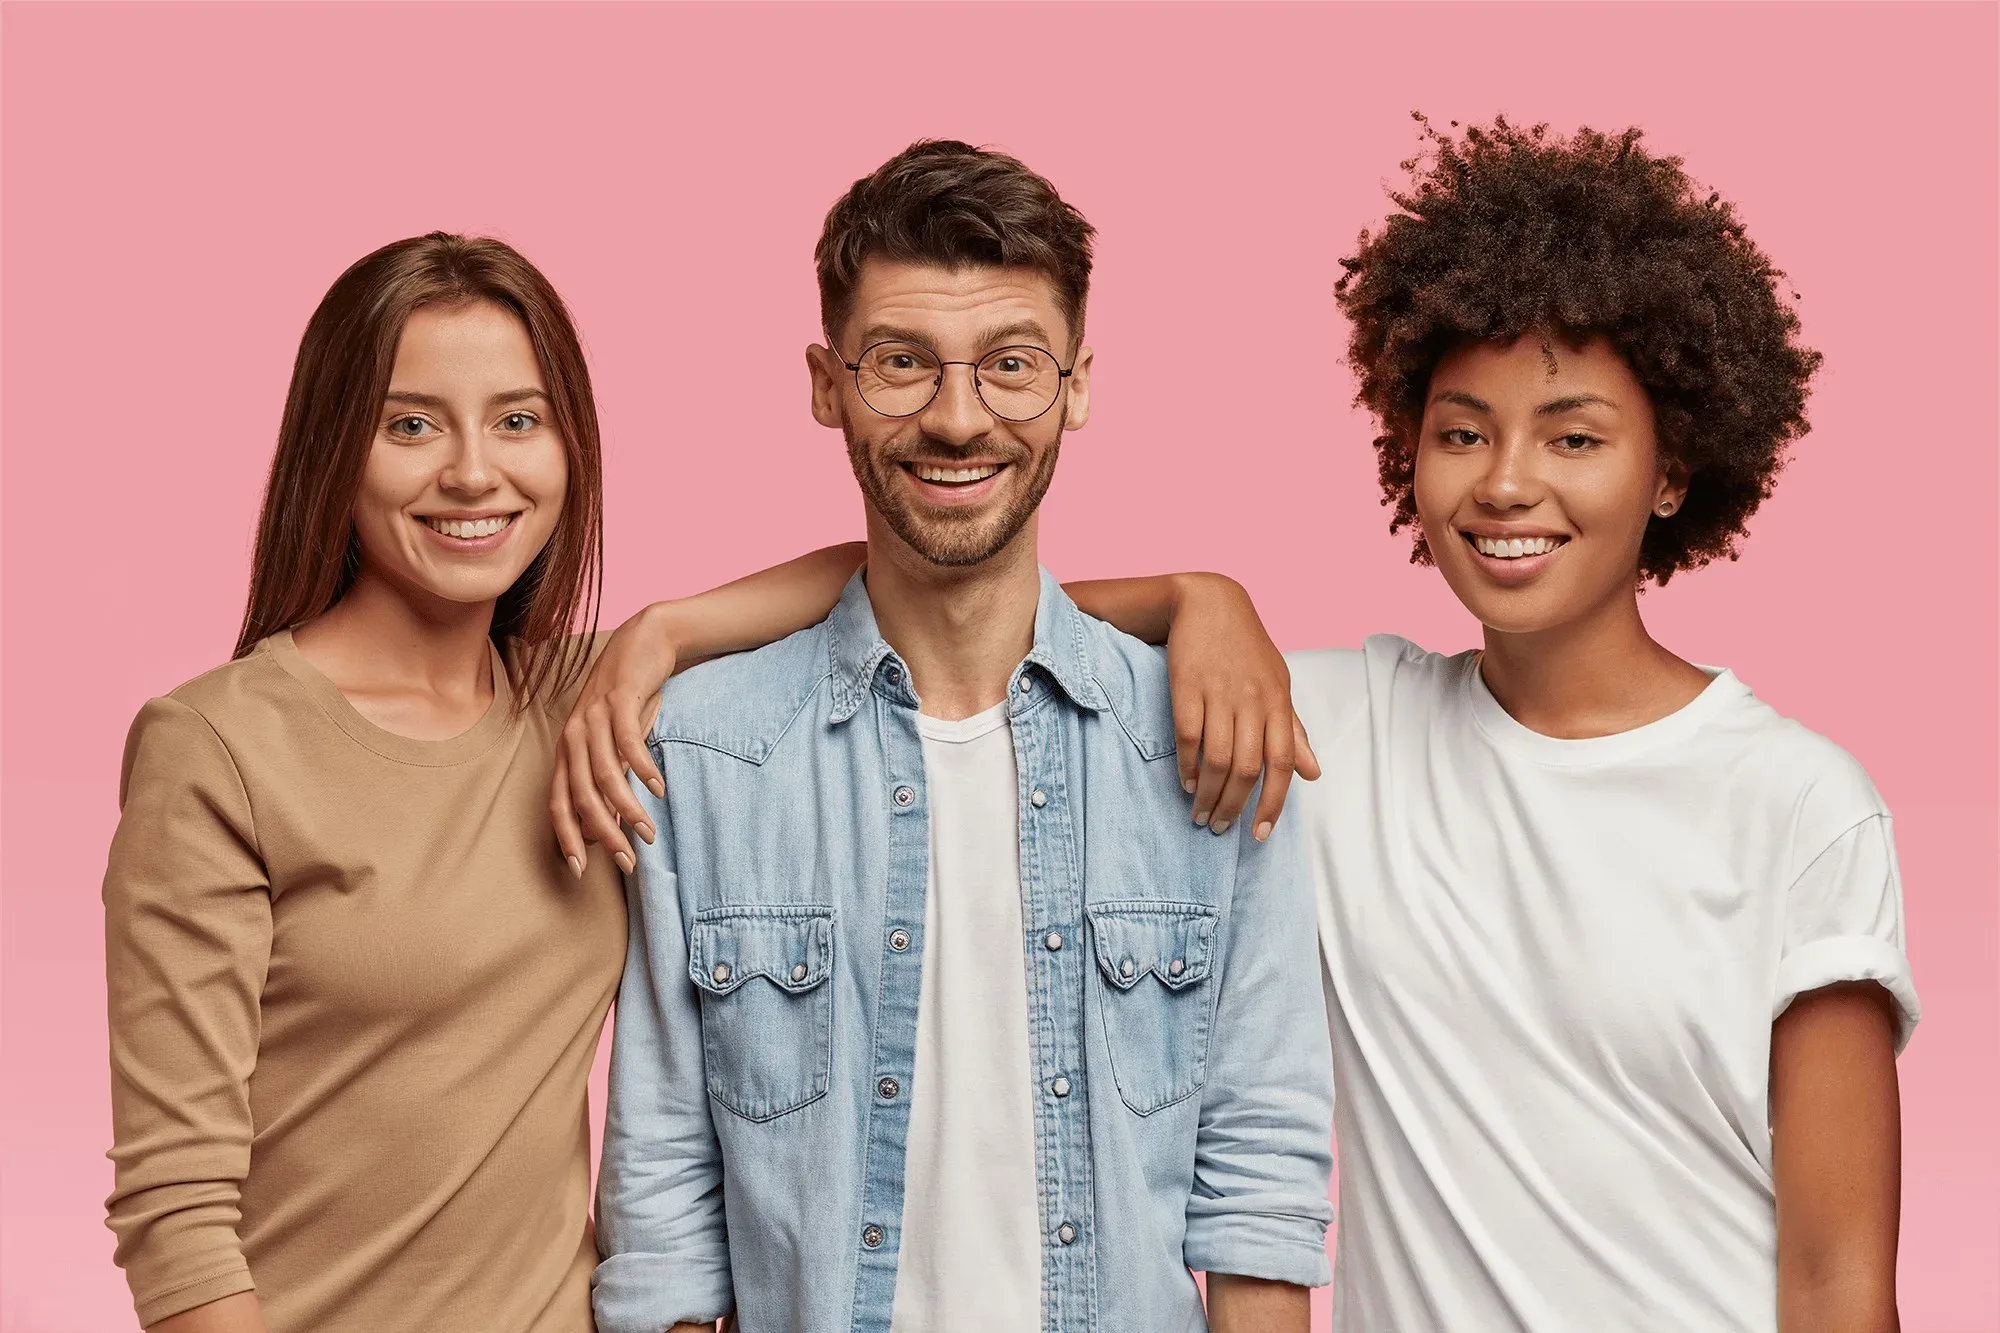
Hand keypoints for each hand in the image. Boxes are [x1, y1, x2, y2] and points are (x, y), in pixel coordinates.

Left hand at [550, 603, 679, 875]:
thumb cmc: (629, 698)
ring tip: (649, 831)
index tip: (580, 870)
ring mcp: (593, 716)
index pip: (558, 802)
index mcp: (567, 749)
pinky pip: (627, 742)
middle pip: (580, 795)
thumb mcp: (614, 740)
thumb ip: (608, 775)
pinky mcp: (618, 699)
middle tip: (627, 860)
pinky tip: (659, 788)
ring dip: (627, 807)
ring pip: (603, 774)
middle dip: (603, 833)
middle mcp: (573, 735)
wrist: (644, 641)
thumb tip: (607, 822)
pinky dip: (642, 769)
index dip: (566, 836)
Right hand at [1168, 574, 1319, 840]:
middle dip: (1233, 806)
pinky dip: (1187, 766)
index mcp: (1278, 703)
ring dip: (1208, 794)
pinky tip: (1187, 783)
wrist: (1209, 602)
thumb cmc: (1247, 648)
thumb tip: (1313, 773)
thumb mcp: (1278, 684)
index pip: (1281, 764)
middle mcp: (1252, 701)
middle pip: (1245, 768)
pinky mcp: (1187, 687)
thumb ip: (1292, 730)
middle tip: (1220, 828)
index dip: (1273, 803)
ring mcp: (1219, 694)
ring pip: (1216, 759)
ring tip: (1201, 814)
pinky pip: (1188, 736)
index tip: (1259, 834)